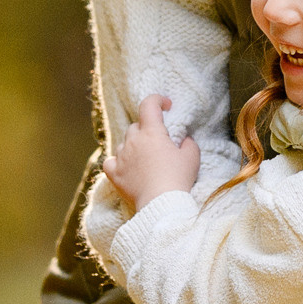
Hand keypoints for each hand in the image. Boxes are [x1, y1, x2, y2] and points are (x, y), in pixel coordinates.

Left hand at [102, 95, 201, 212]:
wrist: (161, 203)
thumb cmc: (178, 178)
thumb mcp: (192, 157)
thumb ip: (188, 143)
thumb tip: (183, 139)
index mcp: (152, 133)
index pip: (149, 105)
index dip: (157, 100)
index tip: (167, 106)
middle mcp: (133, 141)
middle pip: (135, 126)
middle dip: (147, 129)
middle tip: (159, 141)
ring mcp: (122, 157)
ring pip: (124, 143)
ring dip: (133, 146)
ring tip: (145, 158)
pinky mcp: (114, 174)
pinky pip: (110, 162)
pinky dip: (117, 161)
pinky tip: (125, 166)